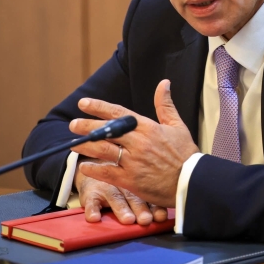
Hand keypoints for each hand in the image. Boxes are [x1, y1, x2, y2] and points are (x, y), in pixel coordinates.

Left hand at [69, 80, 198, 208]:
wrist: (191, 180)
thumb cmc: (185, 153)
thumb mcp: (177, 125)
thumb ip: (165, 104)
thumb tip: (164, 83)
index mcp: (148, 127)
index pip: (119, 112)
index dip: (99, 107)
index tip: (84, 103)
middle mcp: (138, 142)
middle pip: (107, 131)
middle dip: (87, 127)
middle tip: (73, 124)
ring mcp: (133, 161)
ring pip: (104, 150)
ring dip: (86, 146)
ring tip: (72, 144)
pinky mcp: (131, 180)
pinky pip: (108, 173)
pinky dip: (95, 169)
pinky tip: (85, 166)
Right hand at [74, 165, 167, 224]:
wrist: (97, 170)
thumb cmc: (124, 185)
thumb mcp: (137, 188)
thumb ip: (151, 200)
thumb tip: (164, 217)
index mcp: (138, 184)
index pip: (149, 196)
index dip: (155, 207)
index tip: (161, 216)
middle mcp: (124, 184)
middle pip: (134, 196)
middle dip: (140, 208)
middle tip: (146, 219)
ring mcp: (108, 187)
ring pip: (115, 198)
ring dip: (121, 209)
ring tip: (128, 220)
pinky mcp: (91, 192)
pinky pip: (92, 201)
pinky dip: (92, 209)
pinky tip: (95, 218)